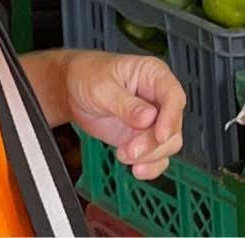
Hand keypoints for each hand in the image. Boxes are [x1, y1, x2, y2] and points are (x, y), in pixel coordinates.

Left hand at [66, 51, 184, 179]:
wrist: (71, 89)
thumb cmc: (87, 74)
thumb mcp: (101, 86)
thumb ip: (124, 103)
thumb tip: (148, 118)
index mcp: (153, 74)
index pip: (173, 95)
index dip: (171, 117)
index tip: (160, 135)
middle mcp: (158, 97)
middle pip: (172, 126)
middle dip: (153, 143)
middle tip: (131, 150)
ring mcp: (153, 119)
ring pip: (168, 145)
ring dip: (149, 156)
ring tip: (123, 154)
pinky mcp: (145, 137)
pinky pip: (158, 157)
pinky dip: (150, 166)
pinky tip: (136, 169)